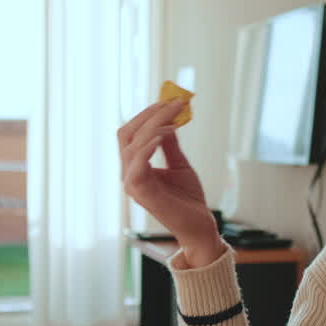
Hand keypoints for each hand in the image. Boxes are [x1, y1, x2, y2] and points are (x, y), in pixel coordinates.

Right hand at [118, 101, 223, 265]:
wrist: (198, 225)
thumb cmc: (188, 199)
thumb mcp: (179, 164)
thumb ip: (170, 144)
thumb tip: (167, 120)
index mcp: (135, 168)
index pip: (130, 133)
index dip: (147, 114)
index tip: (169, 101)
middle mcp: (128, 174)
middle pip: (127, 133)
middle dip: (149, 114)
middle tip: (173, 102)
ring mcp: (132, 184)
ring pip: (133, 143)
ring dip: (154, 124)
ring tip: (176, 115)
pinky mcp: (141, 193)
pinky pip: (138, 162)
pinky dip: (150, 143)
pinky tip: (166, 132)